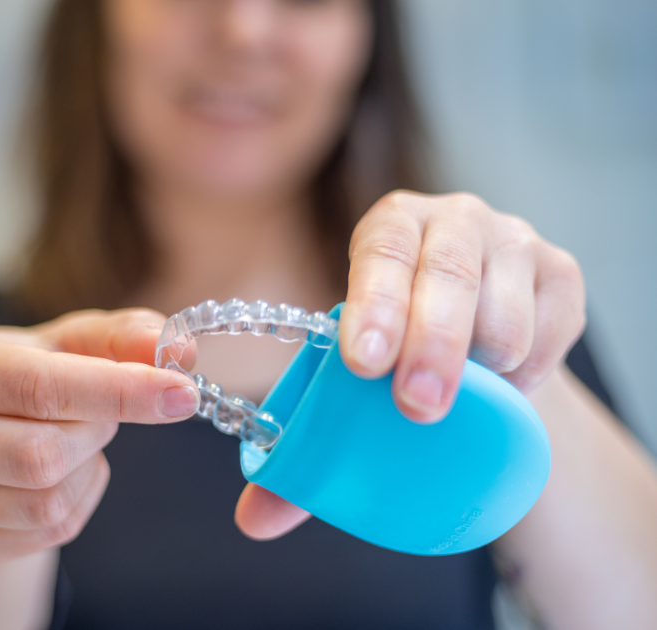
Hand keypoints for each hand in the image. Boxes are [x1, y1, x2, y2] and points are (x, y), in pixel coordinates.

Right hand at [0, 309, 199, 560]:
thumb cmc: (23, 380)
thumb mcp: (66, 343)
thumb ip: (123, 337)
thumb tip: (180, 349)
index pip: (39, 386)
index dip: (119, 391)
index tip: (182, 393)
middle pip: (42, 454)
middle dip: (95, 432)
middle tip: (99, 412)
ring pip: (45, 500)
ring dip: (86, 468)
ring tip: (74, 439)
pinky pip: (47, 531)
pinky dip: (78, 499)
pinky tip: (63, 474)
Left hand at [236, 190, 585, 538]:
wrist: (482, 332)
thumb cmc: (403, 344)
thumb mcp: (357, 367)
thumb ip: (310, 438)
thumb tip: (256, 520)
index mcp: (390, 226)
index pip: (382, 252)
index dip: (375, 303)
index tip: (363, 364)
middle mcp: (454, 220)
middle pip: (448, 277)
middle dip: (432, 345)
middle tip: (416, 406)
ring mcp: (514, 241)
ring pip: (505, 317)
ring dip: (483, 370)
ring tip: (459, 398)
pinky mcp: (562, 273)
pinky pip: (552, 334)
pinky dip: (527, 374)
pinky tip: (504, 388)